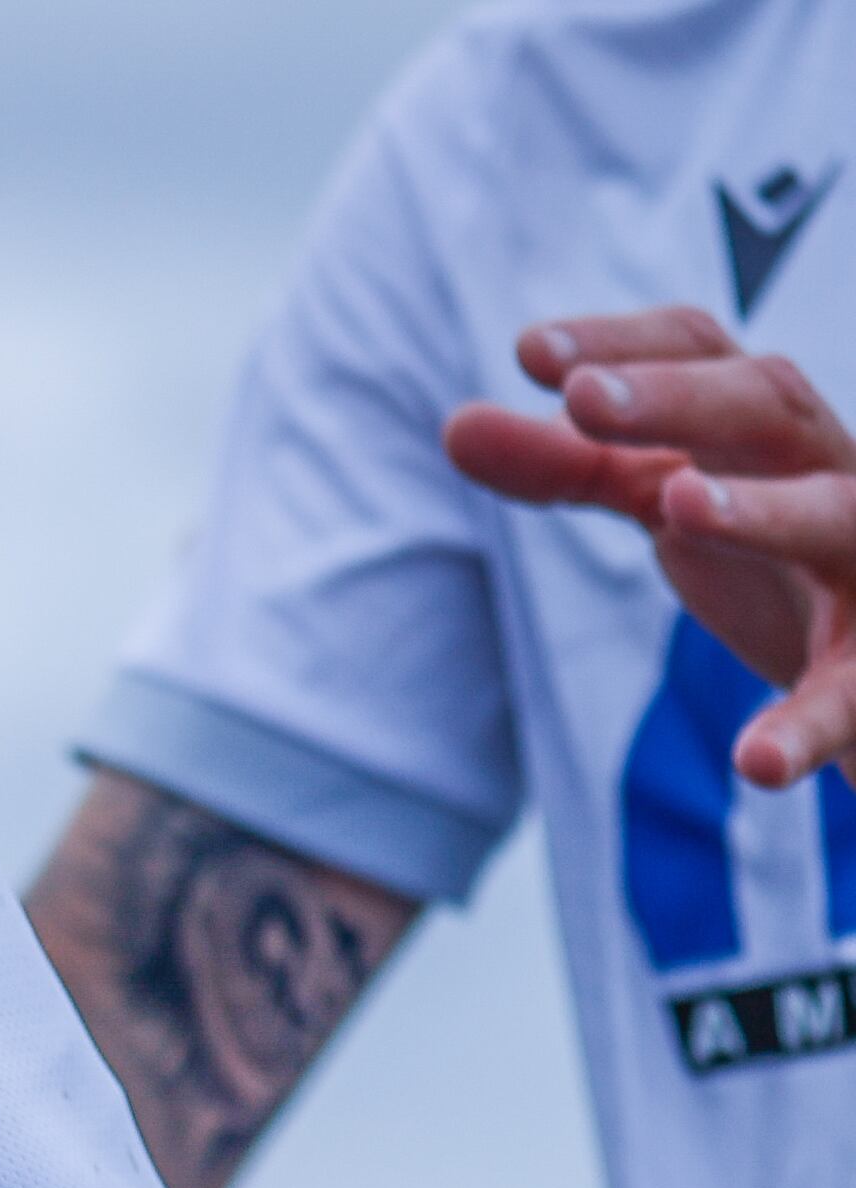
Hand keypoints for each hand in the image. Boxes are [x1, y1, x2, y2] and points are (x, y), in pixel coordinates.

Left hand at [450, 306, 855, 783]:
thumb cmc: (771, 550)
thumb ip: (573, 466)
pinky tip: (755, 761)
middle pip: (768, 406)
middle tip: (584, 399)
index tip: (528, 349)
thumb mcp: (670, 498)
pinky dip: (807, 724)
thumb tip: (454, 422)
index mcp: (765, 429)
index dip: (625, 342)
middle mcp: (831, 473)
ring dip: (768, 510)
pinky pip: (852, 694)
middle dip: (682, 397)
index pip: (704, 348)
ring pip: (837, 518)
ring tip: (682, 505)